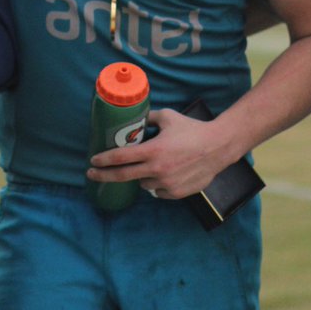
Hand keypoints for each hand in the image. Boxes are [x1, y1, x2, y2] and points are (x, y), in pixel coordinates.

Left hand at [86, 108, 235, 199]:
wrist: (218, 147)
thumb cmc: (193, 130)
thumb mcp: (168, 118)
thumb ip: (149, 118)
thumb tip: (135, 118)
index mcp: (153, 150)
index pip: (121, 157)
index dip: (103, 159)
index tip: (93, 161)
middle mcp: (157, 169)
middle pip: (122, 176)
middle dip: (103, 176)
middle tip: (92, 174)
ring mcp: (166, 183)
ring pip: (142, 184)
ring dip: (141, 176)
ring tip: (152, 166)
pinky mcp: (175, 193)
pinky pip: (158, 191)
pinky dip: (157, 184)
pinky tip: (166, 174)